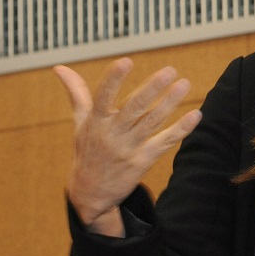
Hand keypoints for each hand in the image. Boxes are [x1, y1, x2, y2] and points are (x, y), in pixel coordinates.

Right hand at [54, 58, 201, 235]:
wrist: (90, 194)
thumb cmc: (87, 151)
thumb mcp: (79, 123)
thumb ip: (76, 94)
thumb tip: (59, 67)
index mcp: (96, 121)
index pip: (102, 97)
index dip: (113, 80)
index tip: (125, 61)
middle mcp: (112, 134)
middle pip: (133, 108)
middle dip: (151, 89)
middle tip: (169, 71)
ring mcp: (128, 148)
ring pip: (152, 122)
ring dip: (169, 103)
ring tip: (184, 84)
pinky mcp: (143, 161)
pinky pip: (165, 143)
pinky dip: (181, 129)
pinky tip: (195, 115)